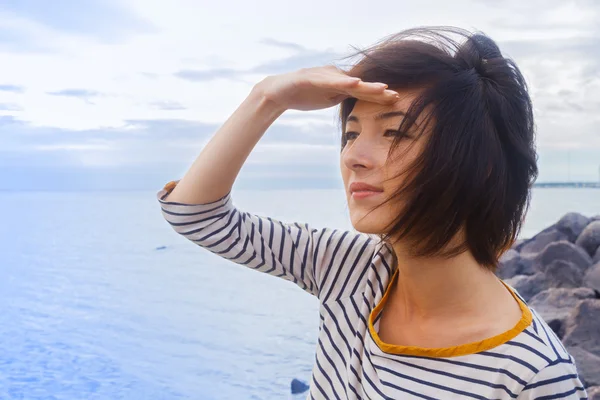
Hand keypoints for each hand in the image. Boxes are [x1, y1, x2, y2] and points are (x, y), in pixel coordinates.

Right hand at [254, 65, 399, 111]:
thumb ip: (342, 97)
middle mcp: (334, 76)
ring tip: (382, 89)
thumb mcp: (328, 99)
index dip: (379, 96)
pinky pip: (329, 81)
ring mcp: (323, 76)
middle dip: (378, 91)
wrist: (277, 93)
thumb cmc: (304, 95)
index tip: (396, 101)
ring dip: (366, 85)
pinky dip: (342, 82)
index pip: (363, 91)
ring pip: (348, 81)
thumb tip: (357, 103)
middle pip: (360, 85)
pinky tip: (354, 83)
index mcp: (339, 83)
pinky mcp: (311, 78)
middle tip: (396, 96)